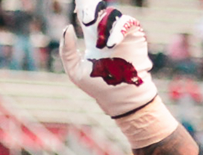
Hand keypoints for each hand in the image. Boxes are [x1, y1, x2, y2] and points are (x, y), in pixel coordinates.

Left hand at [60, 0, 157, 119]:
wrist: (120, 98)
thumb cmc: (98, 87)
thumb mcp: (75, 70)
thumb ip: (67, 50)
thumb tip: (68, 26)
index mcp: (92, 36)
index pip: (86, 13)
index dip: (82, 6)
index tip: (76, 7)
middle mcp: (107, 31)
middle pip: (99, 8)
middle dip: (91, 8)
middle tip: (86, 19)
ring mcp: (121, 32)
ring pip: (112, 14)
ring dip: (104, 24)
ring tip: (100, 44)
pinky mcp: (134, 35)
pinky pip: (127, 23)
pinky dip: (119, 30)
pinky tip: (110, 44)